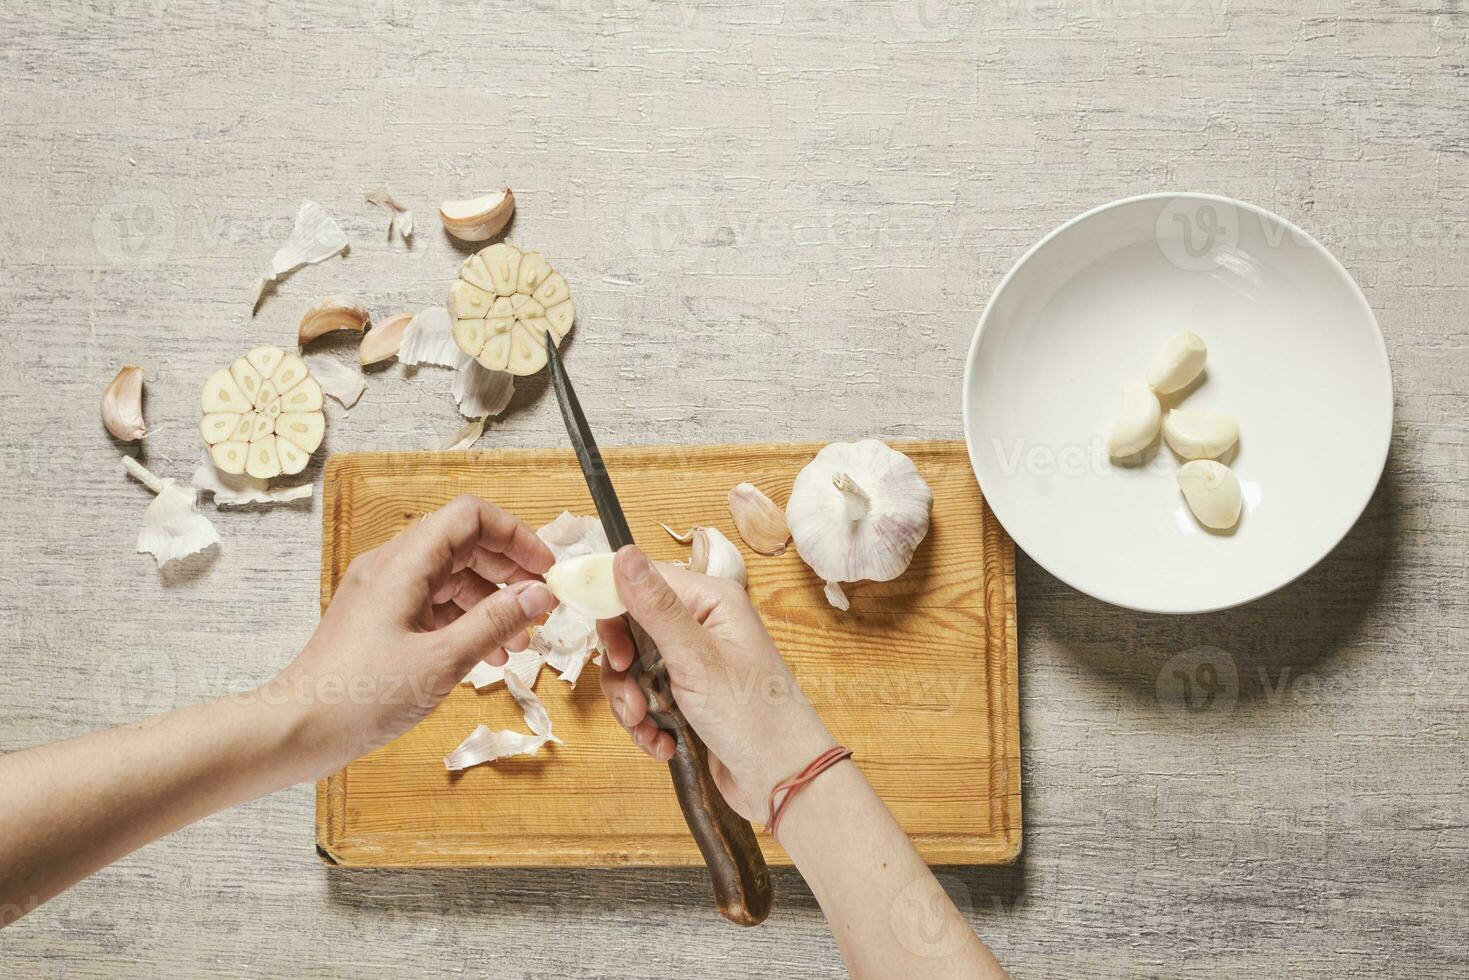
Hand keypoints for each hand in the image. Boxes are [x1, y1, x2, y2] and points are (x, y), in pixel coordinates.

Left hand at [262, 495, 556, 777]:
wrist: (297, 729)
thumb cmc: (361, 695)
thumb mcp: (442, 660)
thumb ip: (495, 621)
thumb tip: (540, 594)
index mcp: (403, 563)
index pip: (470, 516)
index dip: (514, 535)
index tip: (544, 568)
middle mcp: (391, 567)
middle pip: (463, 544)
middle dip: (507, 571)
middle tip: (540, 604)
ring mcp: (382, 593)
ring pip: (450, 578)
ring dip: (489, 602)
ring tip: (518, 643)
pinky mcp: (378, 619)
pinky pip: (432, 604)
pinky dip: (464, 621)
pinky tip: (485, 656)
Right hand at [597, 546, 835, 822]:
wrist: (782, 780)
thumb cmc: (752, 715)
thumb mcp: (696, 659)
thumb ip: (655, 607)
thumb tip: (623, 553)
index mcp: (710, 600)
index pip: (641, 581)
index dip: (614, 612)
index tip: (612, 653)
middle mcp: (702, 624)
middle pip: (630, 628)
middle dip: (621, 670)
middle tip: (631, 700)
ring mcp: (694, 661)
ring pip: (633, 668)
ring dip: (630, 702)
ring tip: (647, 727)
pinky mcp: (688, 695)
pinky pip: (645, 697)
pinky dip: (645, 723)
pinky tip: (662, 744)